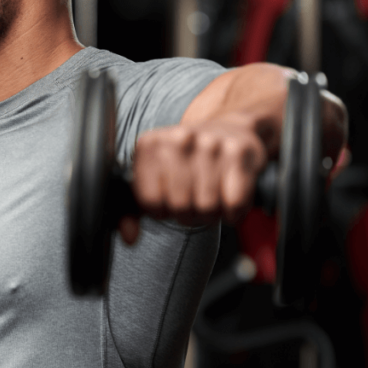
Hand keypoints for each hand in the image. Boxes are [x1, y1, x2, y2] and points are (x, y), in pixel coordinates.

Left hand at [119, 115, 267, 243]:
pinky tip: (230, 198)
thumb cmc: (187, 161)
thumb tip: (129, 237)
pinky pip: (234, 203)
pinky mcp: (239, 153)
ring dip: (212, 213)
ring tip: (212, 198)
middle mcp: (178, 139)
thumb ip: (132, 210)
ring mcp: (209, 144)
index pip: (149, 202)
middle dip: (189, 214)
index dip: (161, 211)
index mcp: (150, 144)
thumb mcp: (153, 178)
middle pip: (179, 206)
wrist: (230, 129)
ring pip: (207, 207)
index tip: (169, 201)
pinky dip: (234, 211)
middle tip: (194, 200)